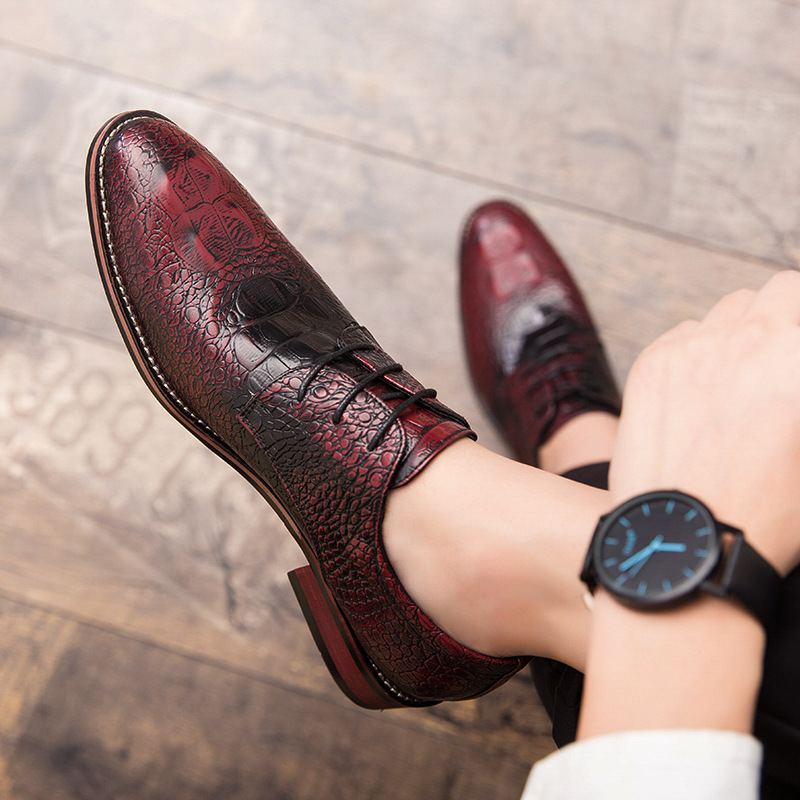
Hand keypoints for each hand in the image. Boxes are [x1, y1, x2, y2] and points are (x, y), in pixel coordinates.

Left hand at [610, 271, 799, 575]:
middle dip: (784, 319)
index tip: (794, 356)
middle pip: (775, 294)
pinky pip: (685, 334)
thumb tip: (788, 379)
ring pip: (727, 311)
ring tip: (741, 380)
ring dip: (741, 332)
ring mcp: (695, 348)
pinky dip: (698, 351)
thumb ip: (795, 386)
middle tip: (780, 363)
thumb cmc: (769, 510)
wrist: (688, 539)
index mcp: (795, 358)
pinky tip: (700, 393)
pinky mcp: (653, 364)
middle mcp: (749, 340)